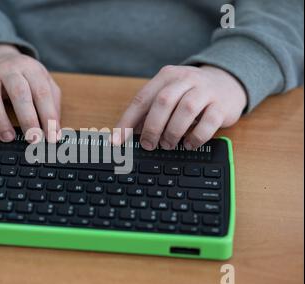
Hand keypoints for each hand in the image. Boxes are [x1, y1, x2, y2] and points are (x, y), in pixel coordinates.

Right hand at [0, 44, 60, 142]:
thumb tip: (56, 129)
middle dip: (28, 119)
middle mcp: (8, 70)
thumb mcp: (43, 81)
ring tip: (8, 137)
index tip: (53, 136)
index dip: (49, 116)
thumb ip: (52, 102)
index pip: (42, 92)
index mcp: (30, 69)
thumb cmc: (23, 76)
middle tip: (34, 139)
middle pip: (18, 92)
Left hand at [114, 65, 246, 149]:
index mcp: (166, 76)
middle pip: (163, 102)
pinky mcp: (222, 105)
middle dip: (152, 127)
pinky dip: (195, 137)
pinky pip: (208, 123)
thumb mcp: (169, 95)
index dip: (127, 121)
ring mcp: (206, 90)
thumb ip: (149, 111)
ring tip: (168, 144)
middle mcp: (186, 79)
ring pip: (186, 110)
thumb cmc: (190, 93)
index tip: (117, 140)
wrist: (228, 83)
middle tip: (148, 145)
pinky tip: (189, 143)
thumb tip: (126, 135)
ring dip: (173, 132)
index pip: (141, 99)